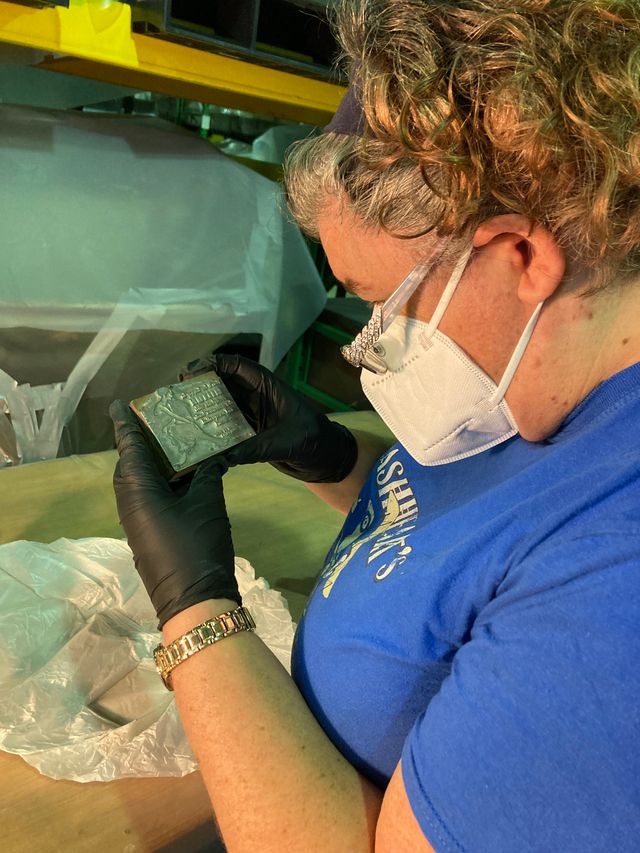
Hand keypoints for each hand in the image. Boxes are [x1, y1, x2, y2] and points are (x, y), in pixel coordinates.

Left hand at [109, 400, 239, 627]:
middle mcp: (131, 503)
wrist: (194, 600)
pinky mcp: (148, 533)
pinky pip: (148, 497)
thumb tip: (211, 458)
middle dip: (139, 442)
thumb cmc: (198, 545)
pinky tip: (181, 474)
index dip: (125, 425)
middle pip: (130, 464)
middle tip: (157, 420)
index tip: (120, 404)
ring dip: (151, 462)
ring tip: (171, 441)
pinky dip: (160, 481)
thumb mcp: (208, 503)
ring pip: (139, 482)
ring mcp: (138, 520)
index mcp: (139, 490)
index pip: (129, 448)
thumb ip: (208, 474)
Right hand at [179, 353, 357, 482]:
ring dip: (201, 407)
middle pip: (222, 382)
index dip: (212, 364)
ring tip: (177, 414)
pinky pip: (225, 425)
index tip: (189, 373)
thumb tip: (222, 460)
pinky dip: (210, 429)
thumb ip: (254, 449)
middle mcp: (256, 396)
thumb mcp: (284, 443)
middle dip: (198, 385)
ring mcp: (251, 413)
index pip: (237, 366)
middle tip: (174, 395)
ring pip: (220, 403)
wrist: (327, 459)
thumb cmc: (315, 441)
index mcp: (268, 386)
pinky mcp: (249, 431)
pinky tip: (193, 437)